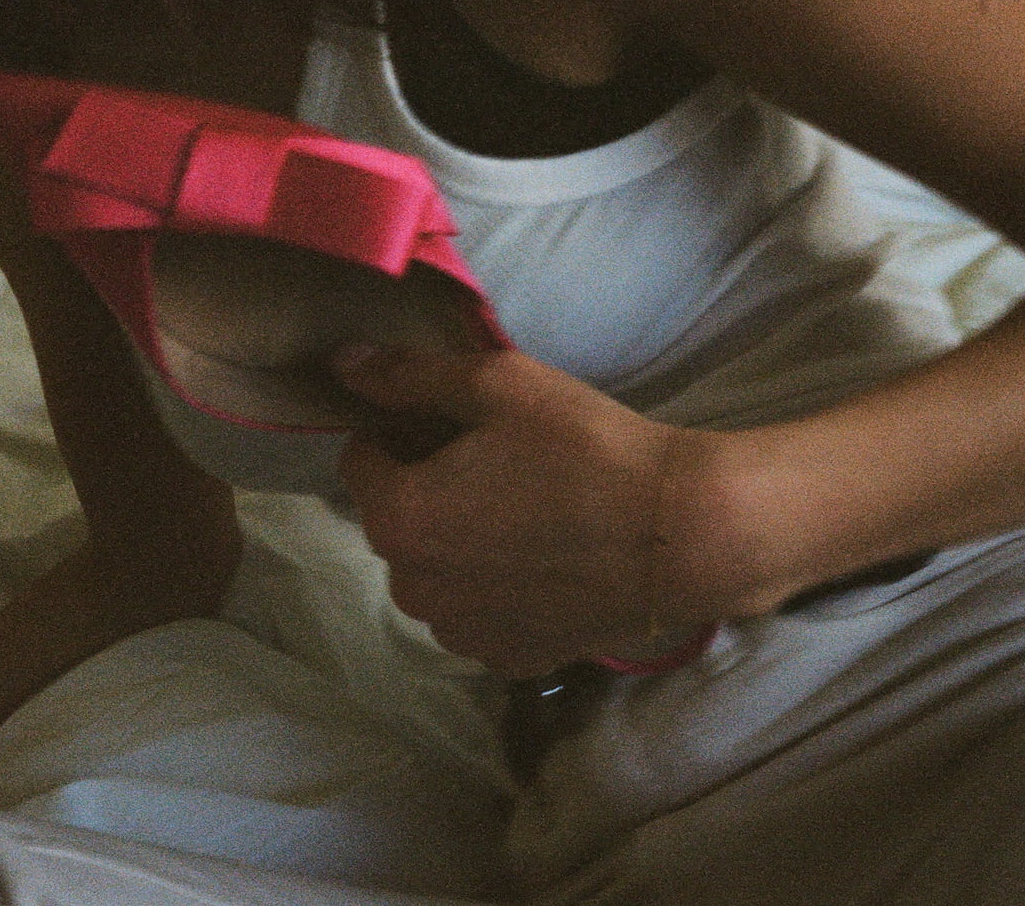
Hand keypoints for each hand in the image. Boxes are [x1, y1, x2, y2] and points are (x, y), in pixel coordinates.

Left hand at [333, 344, 722, 676]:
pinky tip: (547, 560)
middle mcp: (414, 589)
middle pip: (397, 520)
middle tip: (500, 462)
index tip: (459, 423)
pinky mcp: (511, 659)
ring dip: (459, 544)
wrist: (682, 535)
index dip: (403, 431)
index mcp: (399, 519)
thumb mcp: (499, 386)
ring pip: (435, 572)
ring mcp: (463, 633)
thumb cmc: (587, 450)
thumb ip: (410, 375)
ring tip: (528, 513)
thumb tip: (342, 365)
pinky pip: (479, 613)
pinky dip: (497, 590)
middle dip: (428, 489)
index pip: (360, 459)